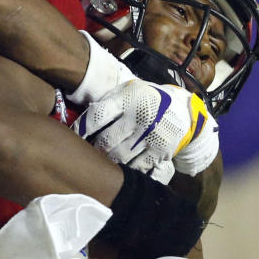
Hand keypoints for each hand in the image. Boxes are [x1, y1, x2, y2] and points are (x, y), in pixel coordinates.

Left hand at [74, 80, 218, 179]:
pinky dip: (125, 168)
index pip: (97, 115)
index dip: (81, 128)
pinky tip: (120, 166)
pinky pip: (136, 166)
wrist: (184, 110)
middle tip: (89, 150)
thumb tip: (82, 120)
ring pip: (119, 156)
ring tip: (103, 158)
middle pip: (106, 140)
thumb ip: (108, 101)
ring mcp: (151, 136)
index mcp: (129, 99)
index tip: (75, 135)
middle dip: (94, 148)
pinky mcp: (161, 151)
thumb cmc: (146, 99)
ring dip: (107, 160)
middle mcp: (141, 117)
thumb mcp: (129, 90)